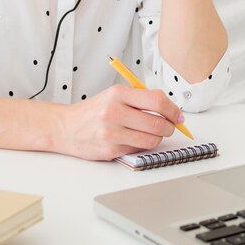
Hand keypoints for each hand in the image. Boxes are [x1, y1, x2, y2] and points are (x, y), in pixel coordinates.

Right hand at [59, 85, 182, 160]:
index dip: (173, 110)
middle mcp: (114, 112)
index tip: (178, 115)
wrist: (66, 127)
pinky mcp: (110, 150)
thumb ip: (140, 99)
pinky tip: (132, 139)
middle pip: (158, 123)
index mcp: (118, 93)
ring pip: (151, 140)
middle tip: (169, 126)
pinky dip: (141, 145)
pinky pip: (138, 150)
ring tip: (150, 133)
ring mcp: (112, 133)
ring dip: (157, 138)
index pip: (157, 101)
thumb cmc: (94, 111)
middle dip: (169, 127)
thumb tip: (171, 109)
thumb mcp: (114, 95)